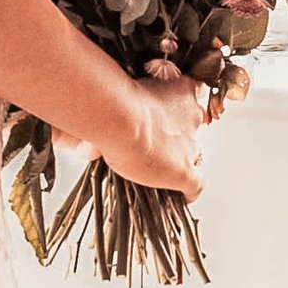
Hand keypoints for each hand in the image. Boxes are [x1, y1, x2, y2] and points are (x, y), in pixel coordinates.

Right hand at [101, 61, 206, 198]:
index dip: (180, 109)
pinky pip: (196, 185)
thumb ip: (117, 112)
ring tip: (162, 168)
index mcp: (183, 91)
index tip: (166, 115)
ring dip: (179, 160)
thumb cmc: (116, 100)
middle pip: (192, 128)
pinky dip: (189, 191)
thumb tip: (92, 145)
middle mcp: (193, 117)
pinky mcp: (184, 171)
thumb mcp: (123, 96)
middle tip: (155, 142)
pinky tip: (182, 196)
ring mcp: (190, 146)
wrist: (120, 116)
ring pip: (193, 156)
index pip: (193, 96)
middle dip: (176, 135)